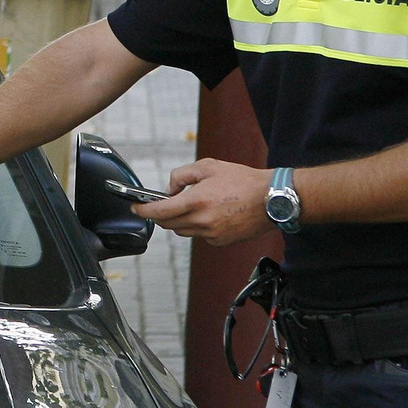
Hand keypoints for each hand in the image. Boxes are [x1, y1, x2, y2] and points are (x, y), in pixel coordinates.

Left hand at [133, 158, 270, 246]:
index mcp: (197, 202)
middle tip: (160, 204)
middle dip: (159, 215)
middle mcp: (202, 221)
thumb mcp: (208, 166)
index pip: (160, 212)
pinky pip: (199, 235)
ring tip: (189, 205)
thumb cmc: (243, 180)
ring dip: (178, 220)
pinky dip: (196, 226)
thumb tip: (170, 189)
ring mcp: (211, 234)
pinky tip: (207, 213)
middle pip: (168, 224)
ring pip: (182, 231)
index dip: (143, 210)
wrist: (272, 200)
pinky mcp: (220, 241)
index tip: (135, 207)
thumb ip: (182, 176)